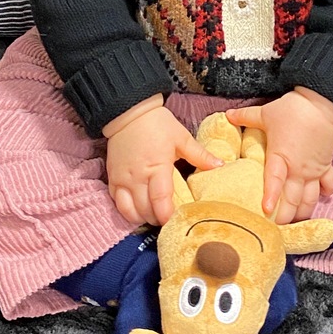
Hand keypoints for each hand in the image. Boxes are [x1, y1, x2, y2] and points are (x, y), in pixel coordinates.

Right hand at [103, 95, 222, 226]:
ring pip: (129, 211)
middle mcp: (137, 177)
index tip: (177, 221)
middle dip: (158, 219)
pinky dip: (127, 210)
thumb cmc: (157, 123)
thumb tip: (220, 165)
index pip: (160, 201)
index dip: (167, 216)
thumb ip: (200, 155)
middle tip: (169, 217)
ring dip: (142, 217)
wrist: (129, 112)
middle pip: (145, 211)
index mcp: (157, 167)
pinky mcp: (112, 178)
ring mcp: (122, 179)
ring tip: (154, 213)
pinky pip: (117, 203)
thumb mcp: (181, 137)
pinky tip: (138, 208)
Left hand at [226, 87, 332, 223]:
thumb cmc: (293, 109)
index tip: (266, 212)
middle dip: (285, 217)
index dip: (271, 197)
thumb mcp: (265, 113)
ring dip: (303, 212)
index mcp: (281, 156)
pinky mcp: (326, 166)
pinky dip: (325, 195)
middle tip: (276, 230)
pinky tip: (321, 199)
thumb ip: (245, 116)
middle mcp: (298, 168)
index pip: (274, 180)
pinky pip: (328, 185)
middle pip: (293, 199)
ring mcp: (314, 170)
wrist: (322, 103)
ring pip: (310, 198)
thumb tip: (226, 115)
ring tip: (294, 223)